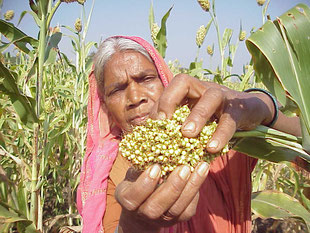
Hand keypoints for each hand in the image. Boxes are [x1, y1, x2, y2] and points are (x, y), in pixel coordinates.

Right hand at [115, 162, 208, 232]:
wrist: (144, 207)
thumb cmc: (137, 182)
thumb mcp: (133, 173)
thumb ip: (140, 166)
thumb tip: (151, 146)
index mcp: (128, 201)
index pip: (133, 197)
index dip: (145, 183)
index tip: (156, 167)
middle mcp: (144, 214)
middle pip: (157, 206)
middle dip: (172, 187)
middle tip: (183, 167)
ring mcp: (162, 219)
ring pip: (177, 208)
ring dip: (191, 187)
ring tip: (201, 167)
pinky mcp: (179, 219)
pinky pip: (188, 209)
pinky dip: (196, 191)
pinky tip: (202, 173)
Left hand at [151, 74, 274, 152]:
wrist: (249, 111)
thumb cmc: (215, 115)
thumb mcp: (194, 116)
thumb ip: (176, 121)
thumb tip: (152, 135)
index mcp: (191, 89)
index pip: (171, 85)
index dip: (162, 100)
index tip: (156, 123)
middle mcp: (204, 88)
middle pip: (185, 82)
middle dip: (170, 101)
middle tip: (165, 124)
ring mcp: (223, 97)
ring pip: (210, 98)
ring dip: (197, 115)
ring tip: (188, 134)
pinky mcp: (239, 110)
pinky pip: (229, 120)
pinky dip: (220, 134)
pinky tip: (211, 148)